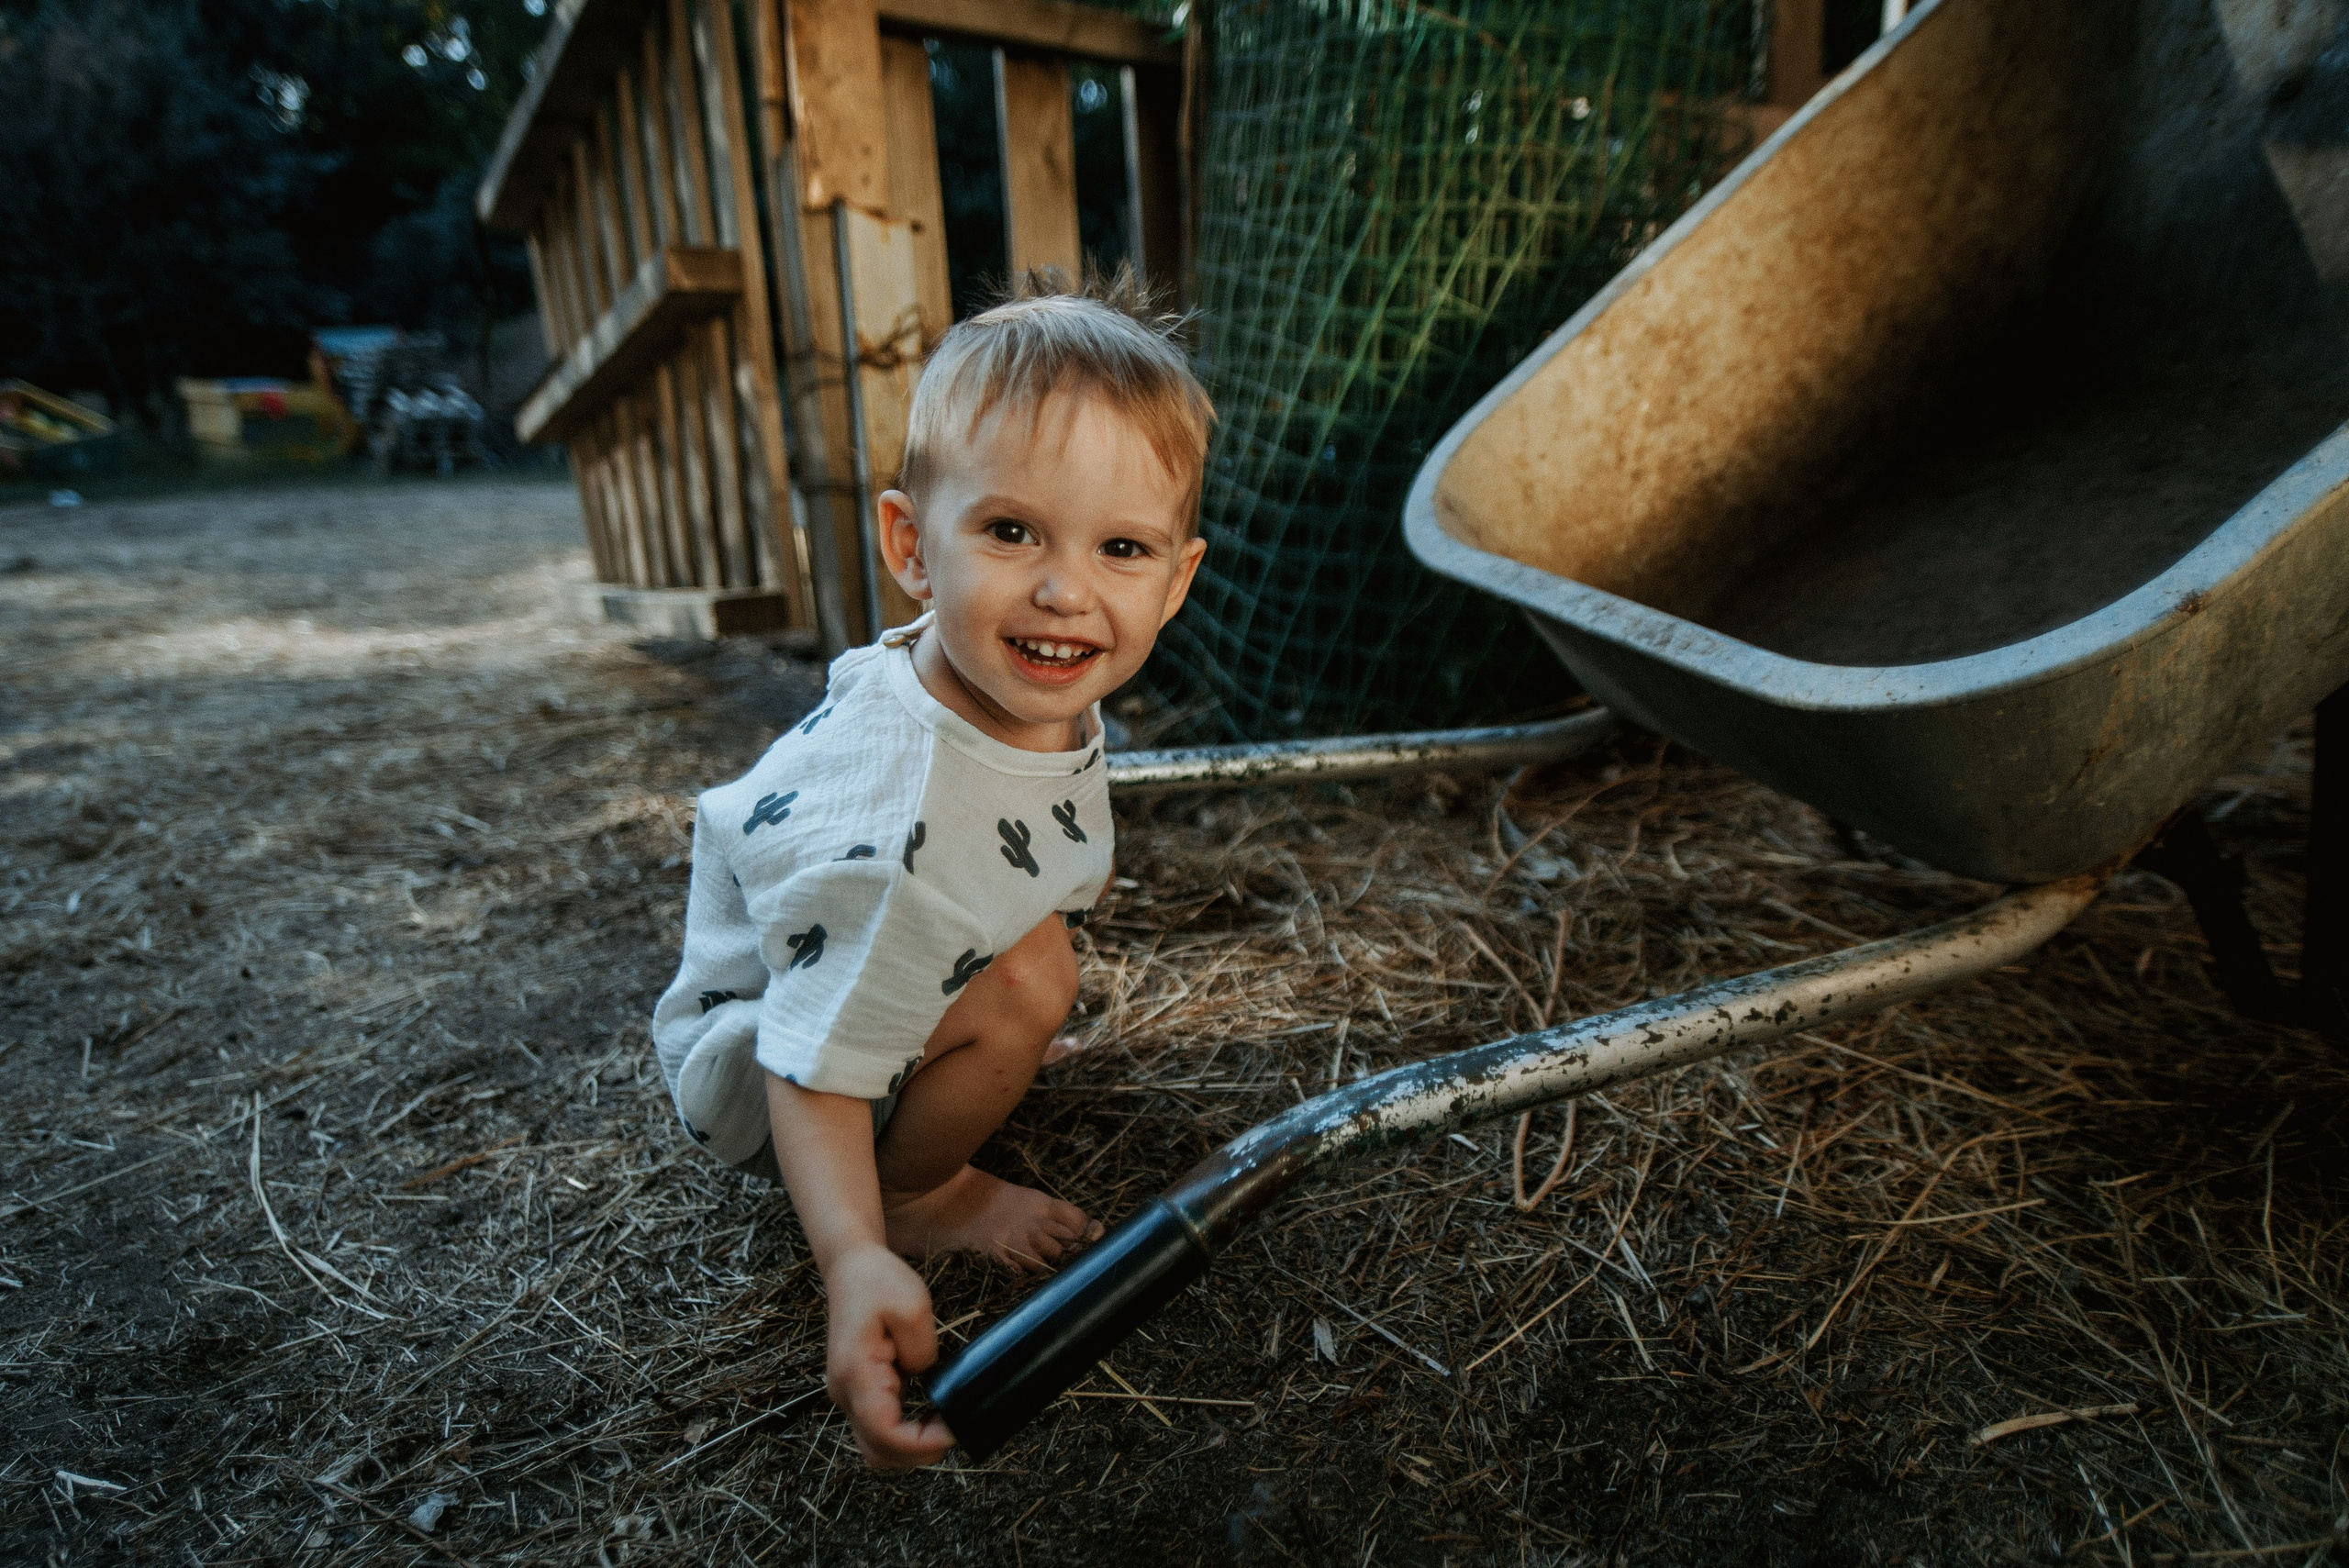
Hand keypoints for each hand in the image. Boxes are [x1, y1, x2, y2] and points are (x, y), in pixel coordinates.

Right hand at [823, 1244, 954, 1468]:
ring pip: (876, 1448)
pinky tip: (929, 1416)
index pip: (884, 1434)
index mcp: (855, 1374)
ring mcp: (847, 1396)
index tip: (952, 1430)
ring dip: (910, 1447)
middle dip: (919, 1452)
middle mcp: (844, 1393)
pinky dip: (903, 1434)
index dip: (920, 1444)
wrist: (850, 1268)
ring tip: (943, 1423)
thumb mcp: (913, 1307)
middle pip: (878, 1452)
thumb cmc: (878, 1282)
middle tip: (954, 1429)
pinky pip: (878, 1430)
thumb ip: (923, 1352)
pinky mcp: (856, 1393)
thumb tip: (927, 1382)